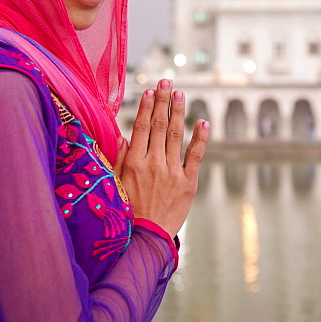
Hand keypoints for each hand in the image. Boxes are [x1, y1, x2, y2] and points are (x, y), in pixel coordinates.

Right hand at [114, 79, 208, 236]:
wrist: (146, 240)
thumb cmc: (128, 212)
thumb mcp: (117, 185)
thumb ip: (120, 159)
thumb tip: (123, 135)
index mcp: (134, 163)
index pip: (140, 127)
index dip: (146, 106)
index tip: (150, 90)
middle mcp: (153, 164)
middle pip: (158, 125)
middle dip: (163, 101)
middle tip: (167, 81)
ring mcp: (172, 173)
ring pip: (175, 135)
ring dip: (178, 111)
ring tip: (180, 93)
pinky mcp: (188, 183)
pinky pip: (195, 156)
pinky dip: (200, 137)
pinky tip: (203, 121)